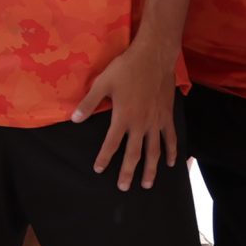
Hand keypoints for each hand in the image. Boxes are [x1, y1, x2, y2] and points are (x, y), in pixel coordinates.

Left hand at [73, 43, 178, 190]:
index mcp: (123, 117)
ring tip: (147, 184)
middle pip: (134, 154)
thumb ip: (89, 103)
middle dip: (128, 172)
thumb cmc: (125, 69)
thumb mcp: (102, 84)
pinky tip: (171, 163)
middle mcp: (140, 124)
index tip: (99, 170)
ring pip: (154, 151)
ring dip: (150, 169)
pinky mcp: (167, 116)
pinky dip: (171, 151)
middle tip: (124, 187)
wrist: (153, 58)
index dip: (105, 158)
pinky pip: (170, 138)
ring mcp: (156, 122)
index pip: (111, 144)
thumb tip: (74, 119)